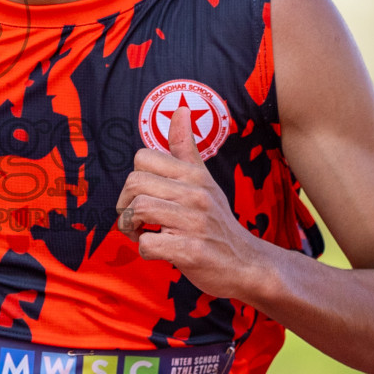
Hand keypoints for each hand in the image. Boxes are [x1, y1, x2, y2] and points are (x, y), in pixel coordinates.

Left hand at [114, 106, 273, 300]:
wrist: (247, 263)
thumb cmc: (216, 222)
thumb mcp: (204, 181)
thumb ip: (185, 148)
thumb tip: (180, 110)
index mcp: (194, 175)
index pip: (142, 157)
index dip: (134, 179)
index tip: (144, 196)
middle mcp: (195, 194)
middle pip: (134, 183)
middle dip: (126, 204)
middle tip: (138, 219)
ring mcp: (194, 222)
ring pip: (138, 210)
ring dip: (131, 227)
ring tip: (144, 233)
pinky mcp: (191, 251)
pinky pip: (147, 243)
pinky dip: (145, 250)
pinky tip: (159, 251)